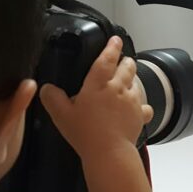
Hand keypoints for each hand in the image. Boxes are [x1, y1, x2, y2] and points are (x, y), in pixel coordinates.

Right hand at [39, 36, 152, 159]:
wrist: (109, 151)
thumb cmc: (84, 132)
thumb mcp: (61, 115)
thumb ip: (52, 98)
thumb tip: (47, 88)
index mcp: (99, 83)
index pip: (107, 58)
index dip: (112, 47)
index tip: (116, 40)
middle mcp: (118, 88)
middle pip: (127, 67)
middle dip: (125, 61)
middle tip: (122, 61)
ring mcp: (132, 101)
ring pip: (137, 83)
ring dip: (133, 80)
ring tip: (127, 81)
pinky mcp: (140, 114)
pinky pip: (145, 106)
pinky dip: (142, 105)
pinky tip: (139, 108)